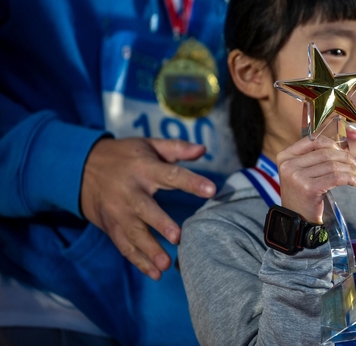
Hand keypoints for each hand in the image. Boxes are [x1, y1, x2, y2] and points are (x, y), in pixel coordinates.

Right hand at [81, 137, 215, 279]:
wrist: (80, 168)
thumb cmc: (125, 156)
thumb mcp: (149, 145)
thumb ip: (177, 148)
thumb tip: (203, 149)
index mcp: (144, 168)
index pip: (171, 175)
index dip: (191, 182)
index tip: (211, 190)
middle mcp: (130, 192)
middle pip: (145, 209)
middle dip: (160, 223)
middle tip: (176, 237)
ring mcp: (118, 211)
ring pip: (133, 233)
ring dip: (149, 250)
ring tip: (165, 266)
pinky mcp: (111, 227)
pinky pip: (124, 246)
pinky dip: (138, 261)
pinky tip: (155, 274)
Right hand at [277, 135, 355, 223]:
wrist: (297, 221)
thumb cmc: (303, 196)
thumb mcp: (302, 173)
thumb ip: (316, 159)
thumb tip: (345, 152)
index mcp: (285, 156)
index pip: (313, 141)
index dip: (333, 144)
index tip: (346, 153)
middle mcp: (289, 165)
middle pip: (326, 153)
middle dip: (346, 158)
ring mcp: (297, 177)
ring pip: (332, 166)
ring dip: (351, 169)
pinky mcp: (308, 188)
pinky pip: (335, 178)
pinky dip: (349, 178)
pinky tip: (354, 181)